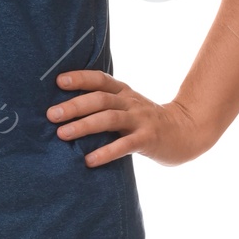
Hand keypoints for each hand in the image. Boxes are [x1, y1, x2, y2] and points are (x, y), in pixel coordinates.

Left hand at [47, 70, 213, 166]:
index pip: (100, 79)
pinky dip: (105, 152)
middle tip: (51, 114)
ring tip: (62, 134)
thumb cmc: (147, 122)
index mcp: (124, 92)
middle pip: (100, 99)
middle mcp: (131, 103)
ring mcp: (141, 120)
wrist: (187, 132)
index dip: (80, 78)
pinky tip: (88, 161)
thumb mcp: (128, 107)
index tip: (58, 81)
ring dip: (84, 126)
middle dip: (74, 105)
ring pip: (110, 119)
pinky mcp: (148, 139)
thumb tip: (65, 111)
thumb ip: (105, 105)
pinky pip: (125, 145)